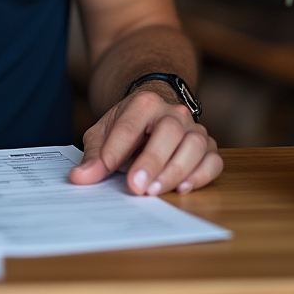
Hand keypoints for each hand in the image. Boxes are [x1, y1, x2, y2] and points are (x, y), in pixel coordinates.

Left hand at [69, 88, 221, 195]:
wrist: (153, 113)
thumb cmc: (127, 128)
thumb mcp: (103, 135)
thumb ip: (94, 156)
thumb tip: (79, 178)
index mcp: (144, 102)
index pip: (130, 125)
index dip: (117, 147)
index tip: (106, 167)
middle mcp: (173, 112)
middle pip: (169, 132)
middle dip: (153, 160)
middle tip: (137, 187)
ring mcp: (194, 128)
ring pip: (195, 146)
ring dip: (176, 171)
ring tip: (155, 191)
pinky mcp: (209, 146)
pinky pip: (214, 160)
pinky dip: (201, 176)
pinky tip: (183, 188)